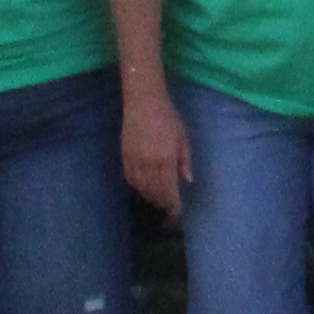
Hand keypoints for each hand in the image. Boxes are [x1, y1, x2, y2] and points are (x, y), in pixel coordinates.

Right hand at [118, 78, 190, 215]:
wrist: (143, 102)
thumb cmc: (168, 117)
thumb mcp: (183, 137)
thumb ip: (185, 160)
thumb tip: (188, 180)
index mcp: (166, 159)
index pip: (170, 190)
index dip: (174, 204)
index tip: (178, 212)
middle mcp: (149, 164)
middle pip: (155, 192)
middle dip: (163, 204)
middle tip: (169, 210)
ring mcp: (135, 161)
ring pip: (141, 188)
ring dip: (150, 198)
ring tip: (158, 202)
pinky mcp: (125, 156)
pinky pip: (130, 178)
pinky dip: (137, 187)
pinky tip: (143, 189)